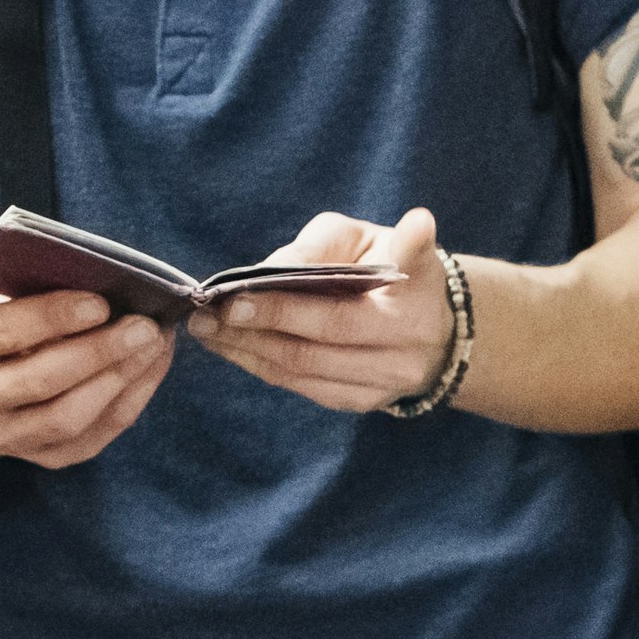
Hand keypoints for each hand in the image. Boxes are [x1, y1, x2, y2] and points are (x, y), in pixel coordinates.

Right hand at [0, 285, 169, 467]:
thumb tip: (110, 279)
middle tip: (144, 326)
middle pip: (40, 380)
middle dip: (99, 351)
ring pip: (66, 417)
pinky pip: (93, 437)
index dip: (52, 317)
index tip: (100, 303)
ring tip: (154, 345)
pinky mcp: (43, 456)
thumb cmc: (9, 317)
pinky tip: (151, 368)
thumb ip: (45, 286)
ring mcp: (5, 435)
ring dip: (120, 379)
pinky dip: (130, 401)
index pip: (1, 330)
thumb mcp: (10, 292)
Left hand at [196, 208, 454, 415]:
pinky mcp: (364, 401)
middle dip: (258, 324)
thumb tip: (268, 271)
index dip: (292, 305)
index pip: (352, 305)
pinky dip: (261, 366)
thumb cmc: (387, 263)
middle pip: (320, 342)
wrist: (432, 323)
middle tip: (210, 310)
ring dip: (247, 350)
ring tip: (205, 328)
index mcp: (415, 296)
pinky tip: (230, 347)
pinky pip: (304, 387)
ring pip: (305, 370)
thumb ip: (319, 246)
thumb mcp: (363, 237)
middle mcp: (406, 347)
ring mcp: (386, 382)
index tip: (243, 288)